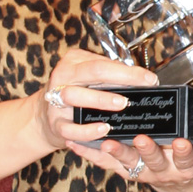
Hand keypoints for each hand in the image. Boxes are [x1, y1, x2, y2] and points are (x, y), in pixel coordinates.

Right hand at [37, 47, 158, 150]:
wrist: (43, 117)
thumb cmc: (75, 94)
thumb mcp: (89, 78)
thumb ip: (109, 77)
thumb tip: (141, 81)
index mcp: (74, 62)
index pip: (103, 62)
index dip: (128, 70)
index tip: (150, 78)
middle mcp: (62, 76)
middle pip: (91, 72)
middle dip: (119, 77)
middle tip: (141, 86)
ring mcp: (55, 100)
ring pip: (74, 95)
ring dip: (100, 99)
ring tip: (122, 104)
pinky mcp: (55, 124)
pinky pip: (70, 128)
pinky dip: (87, 130)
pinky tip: (104, 129)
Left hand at [70, 114, 192, 191]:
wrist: (186, 186)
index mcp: (188, 165)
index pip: (187, 158)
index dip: (184, 151)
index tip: (181, 141)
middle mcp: (164, 171)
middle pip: (154, 162)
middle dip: (147, 150)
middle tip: (141, 139)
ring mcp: (143, 172)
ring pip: (128, 164)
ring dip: (116, 153)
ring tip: (105, 141)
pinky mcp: (126, 170)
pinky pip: (107, 164)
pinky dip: (91, 155)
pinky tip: (76, 143)